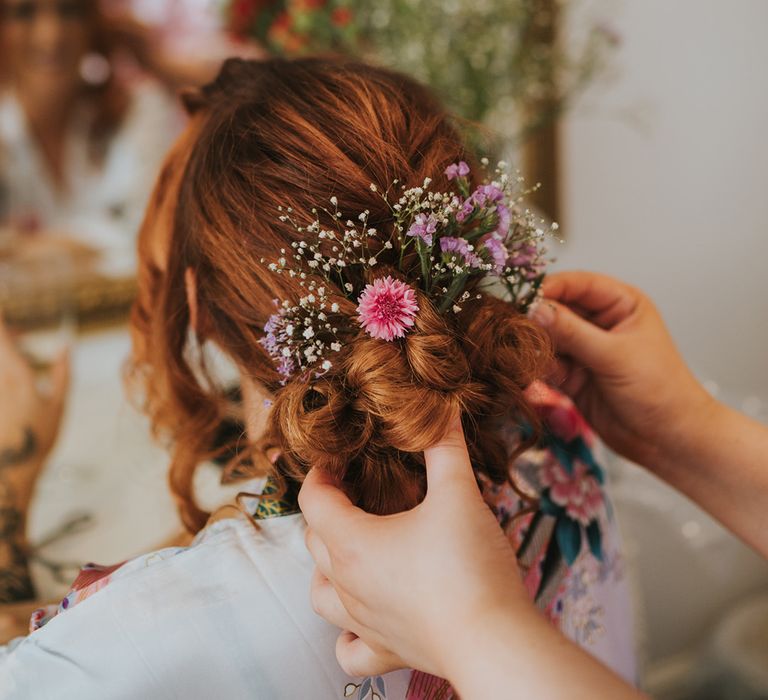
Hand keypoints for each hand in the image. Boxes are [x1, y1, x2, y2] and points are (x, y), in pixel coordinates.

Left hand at [0, 315, 68, 475]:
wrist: (10, 469)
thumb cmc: (38, 438)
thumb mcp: (58, 406)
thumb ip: (61, 373)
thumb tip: (66, 346)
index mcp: (18, 377)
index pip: (4, 340)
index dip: (3, 324)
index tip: (1, 310)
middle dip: (2, 337)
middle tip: (12, 333)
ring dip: (3, 356)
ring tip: (15, 360)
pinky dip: (3, 375)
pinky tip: (11, 385)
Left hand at [299, 418, 528, 679]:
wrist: (493, 640)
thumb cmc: (469, 566)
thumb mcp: (458, 493)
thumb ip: (445, 447)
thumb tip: (442, 409)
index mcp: (352, 542)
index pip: (314, 499)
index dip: (320, 473)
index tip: (338, 460)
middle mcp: (347, 584)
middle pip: (315, 541)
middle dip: (327, 511)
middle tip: (356, 492)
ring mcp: (364, 622)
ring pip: (320, 595)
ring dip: (326, 569)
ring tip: (350, 550)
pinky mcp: (387, 651)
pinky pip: (349, 650)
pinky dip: (346, 634)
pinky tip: (363, 619)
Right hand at [532, 271, 716, 469]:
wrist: (667, 439)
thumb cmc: (659, 390)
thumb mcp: (615, 356)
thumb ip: (573, 332)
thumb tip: (535, 309)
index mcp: (620, 304)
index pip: (577, 284)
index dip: (549, 287)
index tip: (523, 297)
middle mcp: (600, 323)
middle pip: (557, 309)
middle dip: (537, 319)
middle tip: (515, 328)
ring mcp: (584, 350)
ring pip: (547, 337)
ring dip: (534, 346)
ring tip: (523, 355)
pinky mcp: (572, 376)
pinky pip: (546, 364)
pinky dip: (537, 368)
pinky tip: (532, 374)